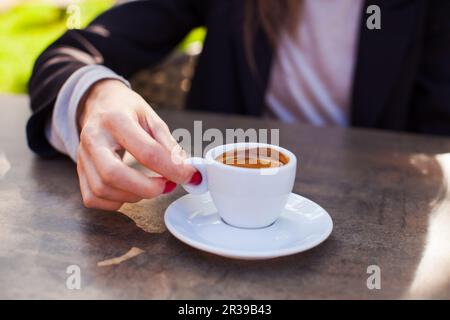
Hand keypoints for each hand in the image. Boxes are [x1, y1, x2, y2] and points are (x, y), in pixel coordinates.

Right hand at [76, 79, 196, 210]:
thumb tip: (186, 170)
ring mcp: (82, 156)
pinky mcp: (79, 171)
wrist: (99, 103)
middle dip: (146, 188)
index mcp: (115, 119)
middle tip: (167, 186)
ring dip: (134, 196)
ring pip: (102, 189)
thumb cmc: (127, 111)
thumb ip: (168, 144)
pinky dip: (116, 202)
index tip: (189, 175)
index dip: (172, 168)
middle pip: (113, 174)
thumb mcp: (151, 117)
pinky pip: (93, 198)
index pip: (146, 151)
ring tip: (150, 186)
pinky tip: (130, 191)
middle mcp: (93, 138)